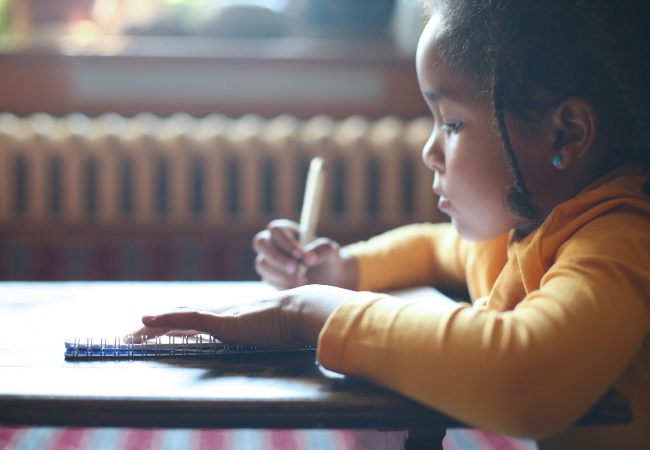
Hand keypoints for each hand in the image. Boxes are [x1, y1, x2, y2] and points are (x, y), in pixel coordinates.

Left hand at [127, 285, 353, 348]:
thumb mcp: (272, 332)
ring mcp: (219, 316)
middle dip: (152, 328)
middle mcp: (219, 313)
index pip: (193, 321)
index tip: (153, 334)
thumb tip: (265, 342)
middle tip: (128, 338)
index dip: (172, 325)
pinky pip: (186, 319)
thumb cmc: (292, 323)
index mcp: (229, 318)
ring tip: (128, 336)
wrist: (302, 310)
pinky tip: (146, 321)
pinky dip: (164, 319)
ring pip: (176, 318)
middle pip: (178, 317)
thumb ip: (264, 335)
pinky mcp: (221, 322)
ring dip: (150, 327)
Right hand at [252, 219, 358, 289]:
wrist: (328, 281)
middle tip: (294, 269)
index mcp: (287, 231)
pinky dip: (283, 284)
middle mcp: (274, 243)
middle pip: (260, 243)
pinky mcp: (269, 276)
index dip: (286, 242)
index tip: (301, 255)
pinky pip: (268, 279)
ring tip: (304, 280)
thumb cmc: (328, 261)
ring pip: (262, 264)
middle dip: (276, 257)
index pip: (276, 230)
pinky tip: (299, 286)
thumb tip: (308, 258)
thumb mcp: (331, 252)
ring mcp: (268, 260)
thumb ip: (322, 250)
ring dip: (282, 274)